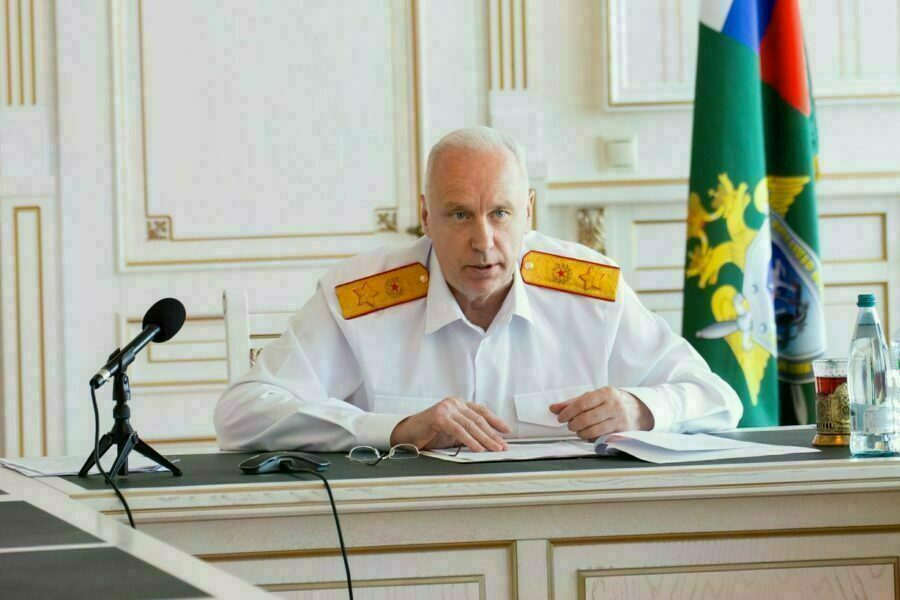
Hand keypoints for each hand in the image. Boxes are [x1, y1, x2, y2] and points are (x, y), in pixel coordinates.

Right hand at [390, 397, 510, 451]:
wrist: (407, 435)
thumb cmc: (430, 434)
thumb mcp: (453, 432)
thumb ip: (467, 432)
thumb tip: (489, 441)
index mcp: (458, 404)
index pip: (481, 411)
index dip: (496, 421)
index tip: (507, 431)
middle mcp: (454, 403)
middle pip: (478, 419)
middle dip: (493, 434)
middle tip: (503, 446)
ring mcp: (446, 408)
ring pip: (470, 425)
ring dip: (485, 439)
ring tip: (495, 449)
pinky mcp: (439, 417)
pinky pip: (459, 430)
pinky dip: (470, 441)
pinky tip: (478, 448)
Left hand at [549, 386, 653, 440]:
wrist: (637, 410)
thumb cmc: (610, 402)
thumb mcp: (593, 397)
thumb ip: (572, 403)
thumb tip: (553, 409)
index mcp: (605, 393)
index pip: (582, 403)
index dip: (568, 412)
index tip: (561, 418)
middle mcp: (614, 406)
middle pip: (586, 419)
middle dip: (573, 424)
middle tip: (570, 425)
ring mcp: (619, 420)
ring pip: (593, 431)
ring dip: (581, 433)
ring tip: (579, 430)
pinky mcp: (622, 432)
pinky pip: (601, 438)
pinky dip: (591, 439)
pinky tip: (590, 434)